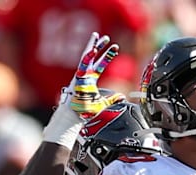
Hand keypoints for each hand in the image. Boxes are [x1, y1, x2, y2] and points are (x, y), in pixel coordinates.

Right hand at [43, 32, 121, 147]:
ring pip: (86, 57)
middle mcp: (85, 76)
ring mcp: (80, 76)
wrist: (73, 117)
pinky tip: (92, 49)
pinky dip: (87, 57)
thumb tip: (122, 96)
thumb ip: (112, 99)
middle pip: (92, 58)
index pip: (100, 65)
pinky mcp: (77, 78)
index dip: (107, 57)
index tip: (114, 48)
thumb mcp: (102, 104)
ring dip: (92, 47)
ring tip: (97, 36)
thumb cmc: (84, 112)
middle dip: (99, 47)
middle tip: (105, 37)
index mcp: (90, 80)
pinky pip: (82, 65)